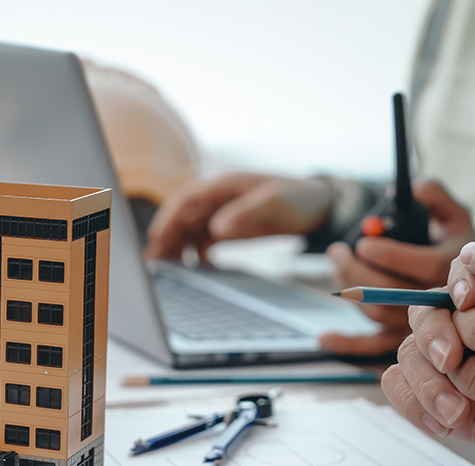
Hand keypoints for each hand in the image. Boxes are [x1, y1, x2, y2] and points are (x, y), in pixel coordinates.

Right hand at [145, 173, 331, 261]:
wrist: (319, 207)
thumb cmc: (297, 198)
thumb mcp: (273, 204)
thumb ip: (245, 214)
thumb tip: (217, 228)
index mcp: (222, 185)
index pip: (184, 200)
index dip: (167, 219)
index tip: (157, 240)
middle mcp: (216, 198)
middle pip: (180, 217)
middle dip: (166, 239)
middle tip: (155, 264)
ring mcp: (220, 213)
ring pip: (187, 230)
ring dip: (176, 248)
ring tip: (170, 271)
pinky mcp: (227, 228)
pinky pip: (202, 241)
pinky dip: (195, 254)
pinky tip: (198, 268)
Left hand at [319, 181, 474, 354]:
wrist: (465, 283)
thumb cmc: (451, 244)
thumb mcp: (452, 214)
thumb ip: (435, 196)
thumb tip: (413, 189)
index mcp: (453, 268)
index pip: (422, 267)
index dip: (388, 255)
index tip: (363, 243)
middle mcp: (440, 302)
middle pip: (392, 294)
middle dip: (356, 271)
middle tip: (337, 252)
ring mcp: (421, 326)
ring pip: (377, 314)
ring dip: (348, 290)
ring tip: (337, 266)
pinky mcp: (402, 340)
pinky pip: (374, 348)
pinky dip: (347, 345)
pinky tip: (324, 337)